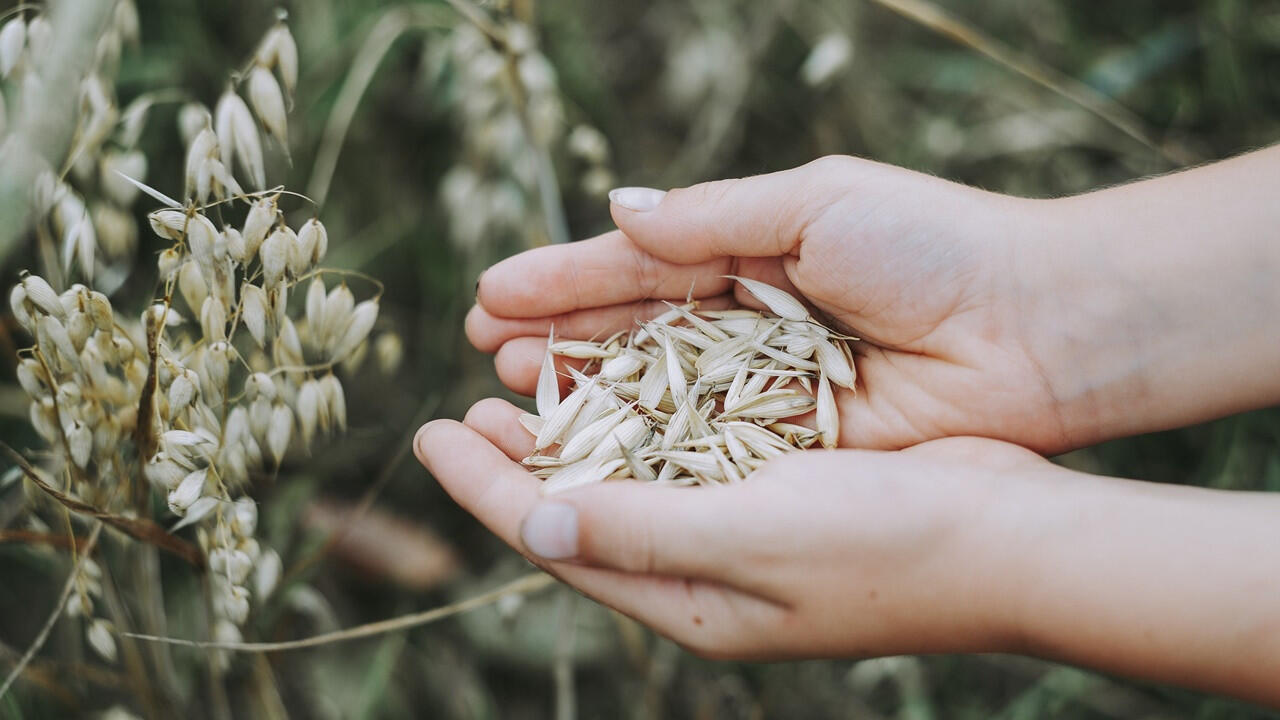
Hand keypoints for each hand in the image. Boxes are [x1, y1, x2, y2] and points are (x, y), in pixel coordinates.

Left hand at [416, 397, 1041, 658]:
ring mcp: (744, 532)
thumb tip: (531, 521)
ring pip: (631, 478)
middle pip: (583, 510)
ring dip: (575, 432)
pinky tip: (623, 381)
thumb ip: (641, 530)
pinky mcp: (780, 489)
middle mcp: (705, 572)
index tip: (426, 434)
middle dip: (517, 461)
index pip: (558, 539)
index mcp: (689, 600)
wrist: (1012, 538)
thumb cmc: (889, 545)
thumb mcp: (753, 538)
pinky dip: (642, 418)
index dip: (484, 488)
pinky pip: (686, 454)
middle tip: (463, 408)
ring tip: (521, 387)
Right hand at [466, 156, 1081, 452]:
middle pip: (634, 332)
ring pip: (656, 393)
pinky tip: (588, 443)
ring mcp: (766, 388)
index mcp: (752, 251)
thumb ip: (710, 217)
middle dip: (560, 337)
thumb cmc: (931, 246)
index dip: (565, 279)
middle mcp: (749, 322)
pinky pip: (704, 445)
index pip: (638, 265)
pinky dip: (646, 444)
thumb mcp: (814, 204)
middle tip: (485, 348)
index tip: (493, 292)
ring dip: (586, 391)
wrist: (1035, 329)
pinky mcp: (792, 445)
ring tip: (514, 389)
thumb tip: (617, 211)